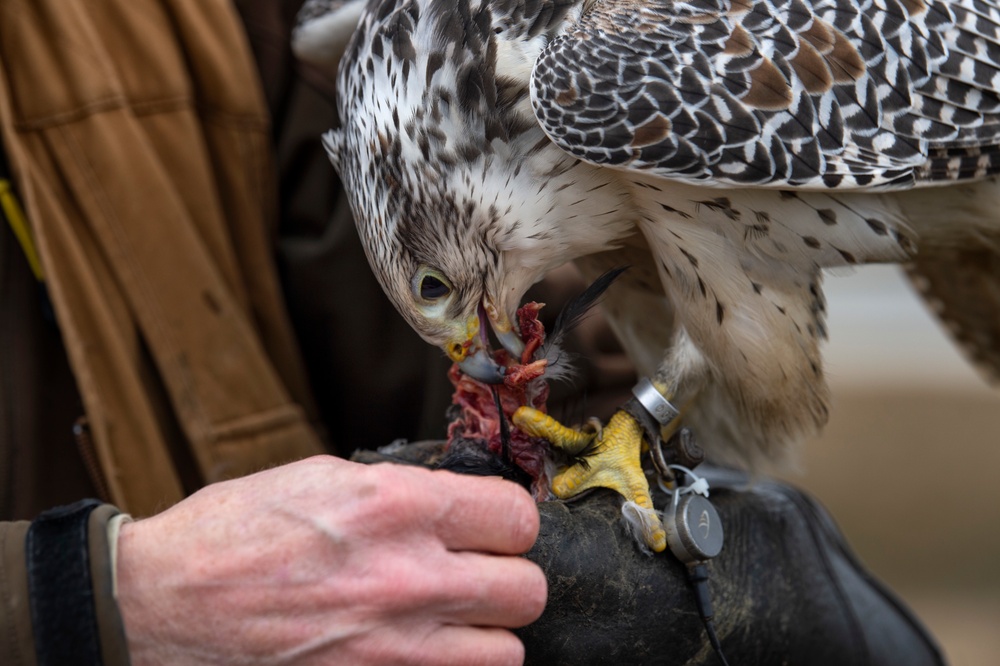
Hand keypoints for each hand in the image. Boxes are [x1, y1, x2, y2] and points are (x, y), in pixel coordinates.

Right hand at [115, 456, 545, 664]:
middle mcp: (406, 579)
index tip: (494, 527)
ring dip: (486, 635)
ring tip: (451, 620)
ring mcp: (393, 649)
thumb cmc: (231, 534)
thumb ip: (401, 490)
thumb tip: (455, 502)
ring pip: (506, 652)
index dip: (508, 521)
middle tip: (478, 574)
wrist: (159, 606)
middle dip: (508, 578)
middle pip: (526, 590)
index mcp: (394, 507)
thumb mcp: (322, 478)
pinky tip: (417, 650)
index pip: (516, 517)